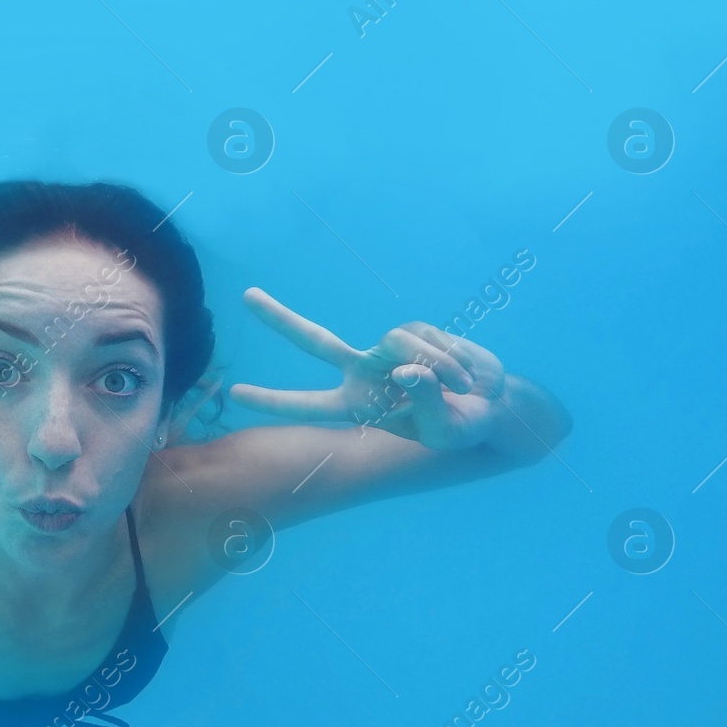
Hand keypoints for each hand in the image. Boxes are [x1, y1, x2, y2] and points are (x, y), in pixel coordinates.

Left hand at [229, 288, 506, 449]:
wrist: (492, 402)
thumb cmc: (460, 426)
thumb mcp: (444, 430)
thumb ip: (425, 402)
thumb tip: (404, 368)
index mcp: (358, 406)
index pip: (308, 405)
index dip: (273, 401)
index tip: (235, 394)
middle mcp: (364, 372)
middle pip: (315, 341)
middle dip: (281, 320)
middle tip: (246, 296)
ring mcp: (387, 349)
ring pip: (398, 343)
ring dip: (437, 366)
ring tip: (463, 388)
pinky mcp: (414, 331)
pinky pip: (427, 338)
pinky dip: (450, 358)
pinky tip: (466, 376)